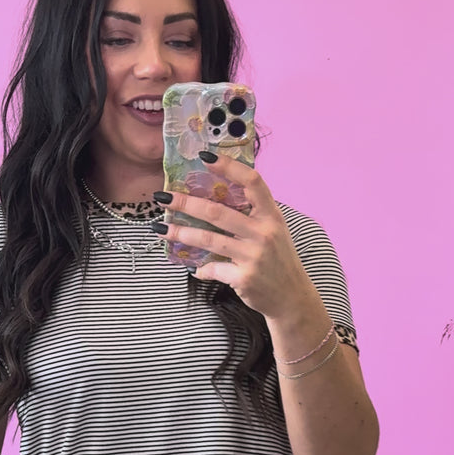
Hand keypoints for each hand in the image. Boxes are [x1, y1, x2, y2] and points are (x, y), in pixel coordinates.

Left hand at [156, 154, 316, 323]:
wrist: (292, 297)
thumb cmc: (278, 260)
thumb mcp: (273, 231)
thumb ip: (251, 214)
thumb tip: (214, 198)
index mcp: (271, 215)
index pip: (252, 182)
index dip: (229, 167)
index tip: (205, 158)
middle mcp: (264, 232)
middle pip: (218, 211)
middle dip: (186, 203)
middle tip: (164, 197)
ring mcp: (254, 255)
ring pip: (210, 239)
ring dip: (182, 233)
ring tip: (161, 229)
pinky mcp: (244, 277)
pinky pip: (214, 268)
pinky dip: (202, 269)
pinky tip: (196, 269)